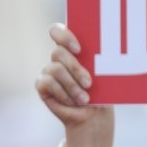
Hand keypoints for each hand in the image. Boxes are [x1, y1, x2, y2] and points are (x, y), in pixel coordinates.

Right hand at [35, 23, 115, 146]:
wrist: (93, 115)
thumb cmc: (102, 91)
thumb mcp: (103, 74)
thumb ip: (97, 60)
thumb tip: (104, 52)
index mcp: (72, 47)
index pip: (57, 31)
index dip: (64, 36)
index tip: (79, 49)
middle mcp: (58, 57)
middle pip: (58, 52)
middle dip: (75, 69)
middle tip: (89, 83)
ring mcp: (48, 71)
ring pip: (55, 69)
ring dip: (71, 85)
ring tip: (84, 98)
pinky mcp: (42, 86)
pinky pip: (47, 83)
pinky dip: (62, 94)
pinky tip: (72, 102)